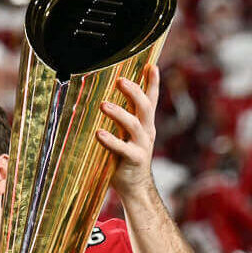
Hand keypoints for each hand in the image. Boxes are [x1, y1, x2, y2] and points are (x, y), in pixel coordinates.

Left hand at [97, 65, 160, 193]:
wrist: (135, 187)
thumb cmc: (126, 157)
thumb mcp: (127, 133)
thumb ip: (123, 116)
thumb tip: (107, 95)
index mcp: (145, 123)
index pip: (151, 99)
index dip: (153, 82)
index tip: (151, 66)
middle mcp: (146, 131)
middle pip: (144, 107)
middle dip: (134, 91)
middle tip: (120, 80)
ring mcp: (141, 145)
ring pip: (134, 125)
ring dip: (119, 113)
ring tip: (104, 105)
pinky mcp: (134, 159)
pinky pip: (122, 148)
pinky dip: (110, 140)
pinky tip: (99, 134)